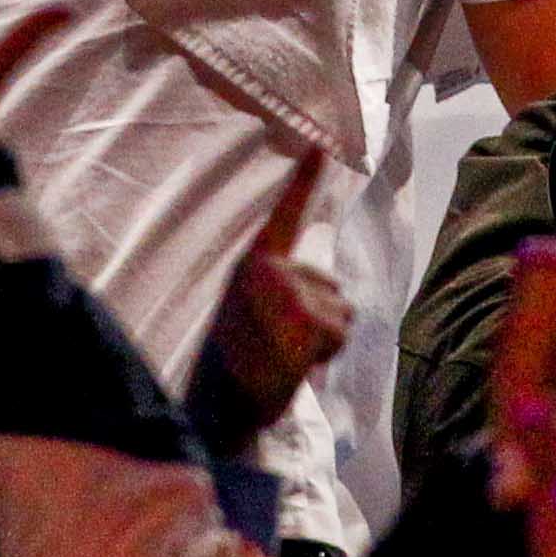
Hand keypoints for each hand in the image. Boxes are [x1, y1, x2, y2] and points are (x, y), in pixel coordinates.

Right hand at [194, 153, 346, 446]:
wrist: (213, 411)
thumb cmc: (232, 367)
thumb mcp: (248, 317)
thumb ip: (278, 295)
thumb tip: (322, 299)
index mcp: (253, 264)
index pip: (284, 216)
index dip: (302, 179)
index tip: (319, 144)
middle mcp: (269, 270)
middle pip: (333, 290)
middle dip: (318, 322)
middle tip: (273, 346)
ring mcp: (287, 293)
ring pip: (342, 316)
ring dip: (321, 342)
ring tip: (279, 357)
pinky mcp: (305, 320)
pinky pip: (338, 339)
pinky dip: (322, 359)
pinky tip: (289, 368)